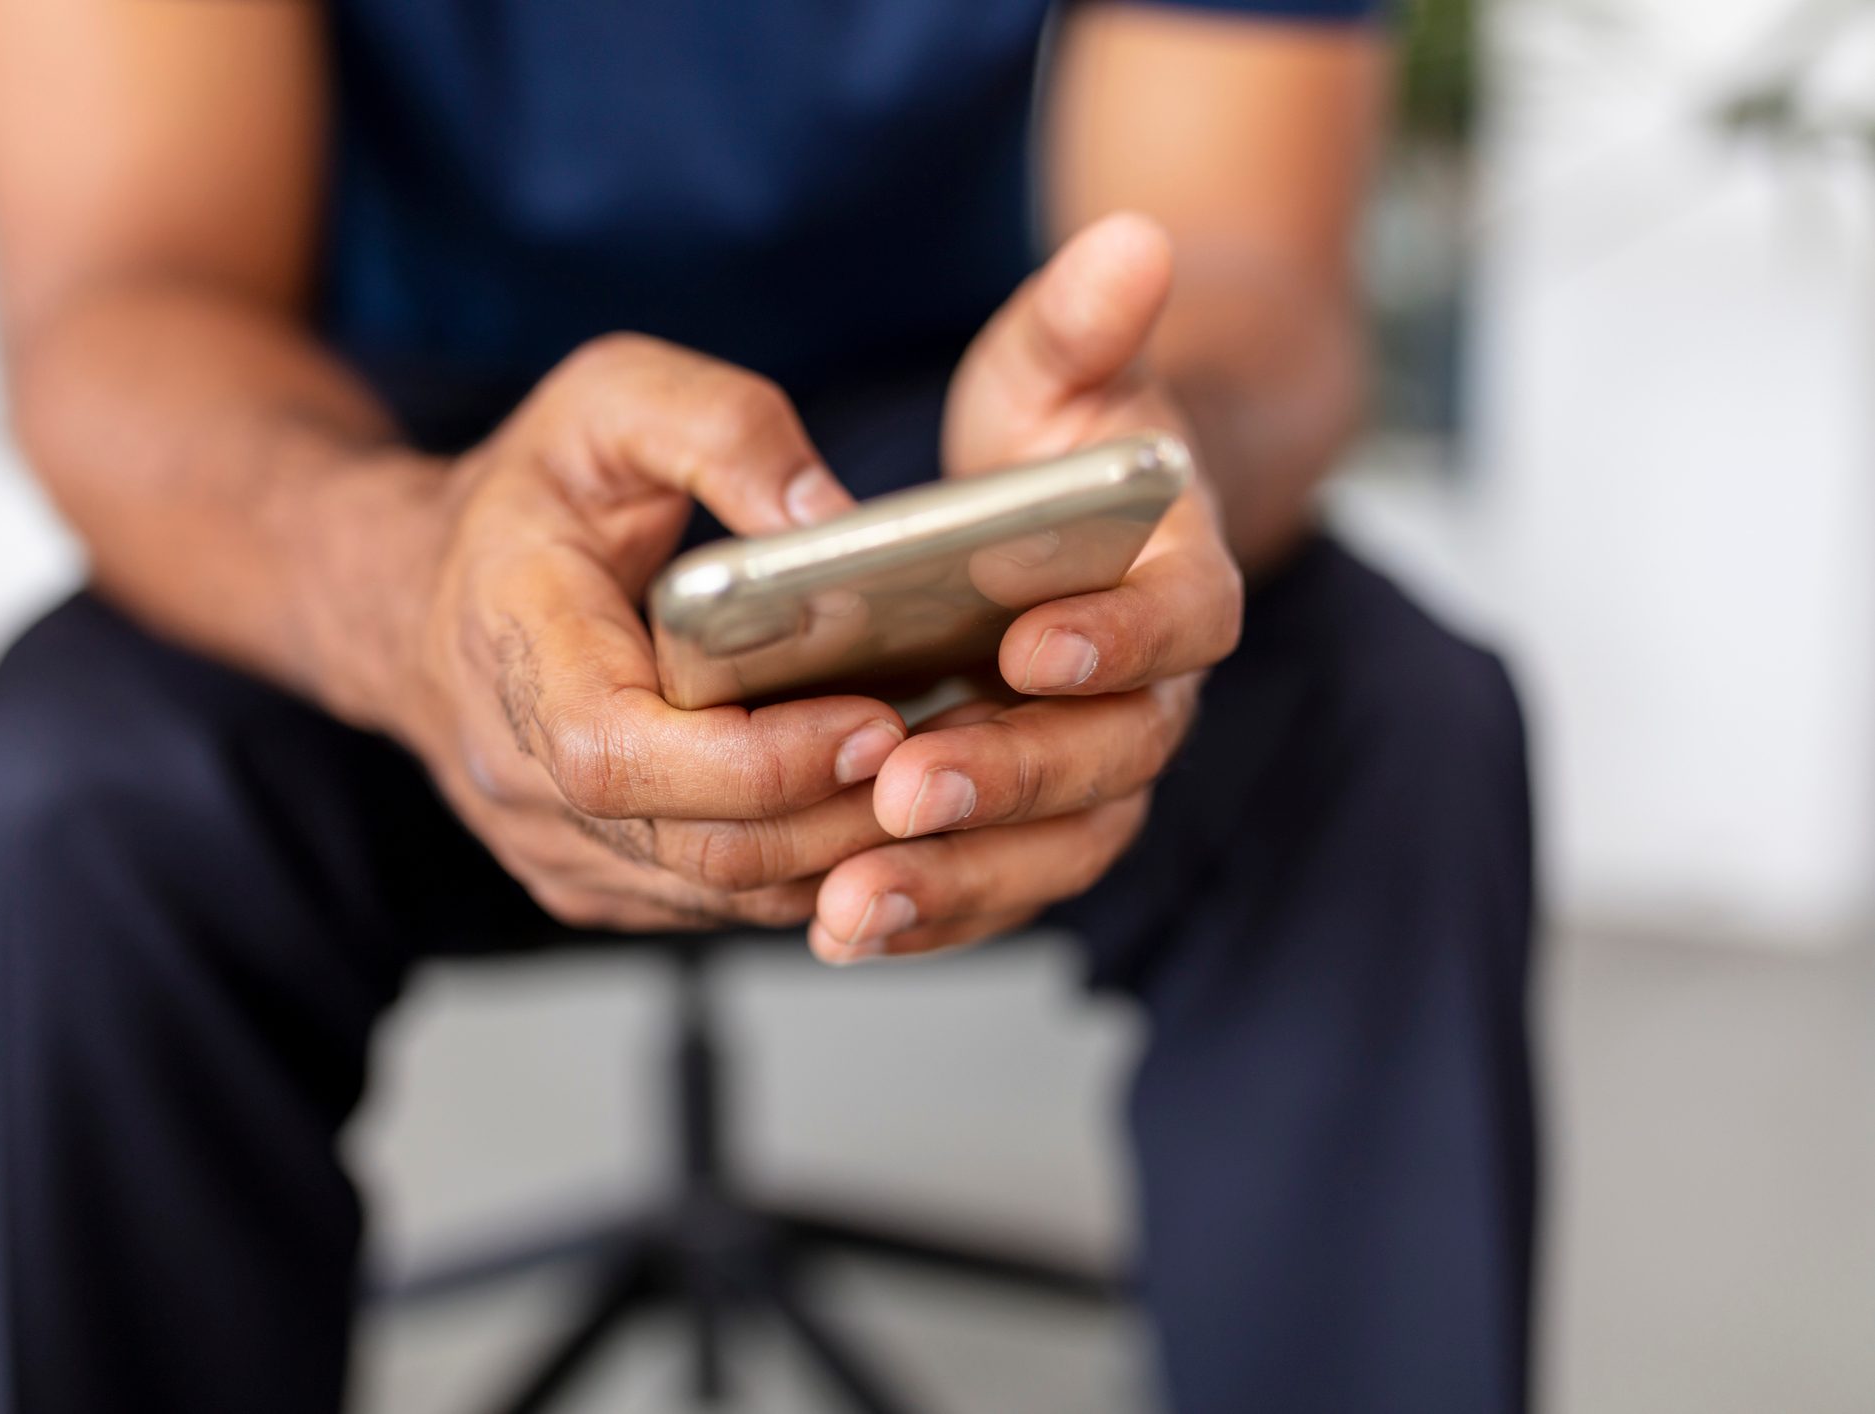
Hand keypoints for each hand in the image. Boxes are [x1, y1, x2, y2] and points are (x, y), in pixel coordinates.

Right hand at [390, 335, 906, 931]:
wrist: (413, 599)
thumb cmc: (523, 498)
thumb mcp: (606, 400)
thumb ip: (720, 428)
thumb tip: (831, 519)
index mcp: (516, 650)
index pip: (623, 756)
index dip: (758, 761)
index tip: (875, 720)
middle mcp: (521, 776)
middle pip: (698, 847)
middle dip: (839, 814)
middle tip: (954, 755)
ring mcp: (554, 846)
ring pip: (722, 893)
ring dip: (843, 854)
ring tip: (940, 783)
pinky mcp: (596, 884)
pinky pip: (718, 903)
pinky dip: (809, 869)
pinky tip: (879, 809)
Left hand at [809, 214, 1243, 961]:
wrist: (1067, 529)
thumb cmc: (1061, 443)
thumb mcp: (1062, 370)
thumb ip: (1088, 322)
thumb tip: (1133, 240)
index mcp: (1184, 579)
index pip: (1184, 620)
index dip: (1118, 635)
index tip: (1027, 643)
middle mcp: (1157, 691)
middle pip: (1115, 760)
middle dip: (1011, 779)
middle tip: (904, 789)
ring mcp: (1098, 768)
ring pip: (1057, 848)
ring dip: (959, 880)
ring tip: (849, 906)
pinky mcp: (1035, 823)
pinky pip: (1001, 885)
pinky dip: (931, 912)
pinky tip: (841, 926)